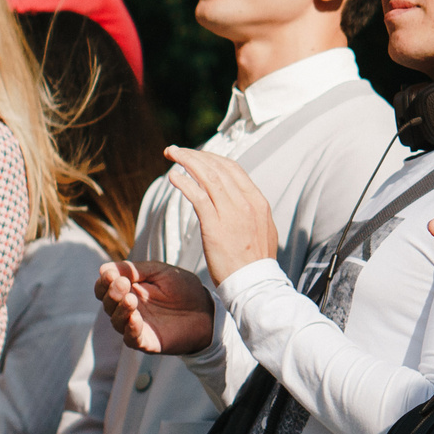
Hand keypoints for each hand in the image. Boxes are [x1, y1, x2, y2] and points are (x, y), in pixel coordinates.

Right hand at [96, 259, 215, 354]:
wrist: (208, 311)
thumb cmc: (184, 289)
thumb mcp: (161, 272)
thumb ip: (136, 270)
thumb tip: (104, 268)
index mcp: (129, 290)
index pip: (105, 288)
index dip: (104, 281)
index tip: (109, 273)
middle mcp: (128, 309)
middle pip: (108, 304)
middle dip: (112, 293)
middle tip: (122, 283)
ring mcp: (136, 326)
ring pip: (117, 321)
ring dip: (120, 309)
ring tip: (131, 299)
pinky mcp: (146, 341)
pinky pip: (132, 338)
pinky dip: (130, 328)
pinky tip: (134, 318)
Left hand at [161, 148, 280, 281]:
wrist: (255, 283)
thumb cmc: (255, 261)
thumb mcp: (262, 229)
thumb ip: (250, 211)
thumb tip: (238, 200)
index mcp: (257, 201)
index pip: (233, 169)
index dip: (212, 158)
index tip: (197, 156)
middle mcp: (246, 202)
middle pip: (218, 168)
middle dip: (195, 154)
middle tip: (176, 151)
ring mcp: (231, 213)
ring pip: (207, 177)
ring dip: (186, 161)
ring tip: (171, 155)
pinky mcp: (215, 226)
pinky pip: (197, 196)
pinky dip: (184, 183)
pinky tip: (173, 177)